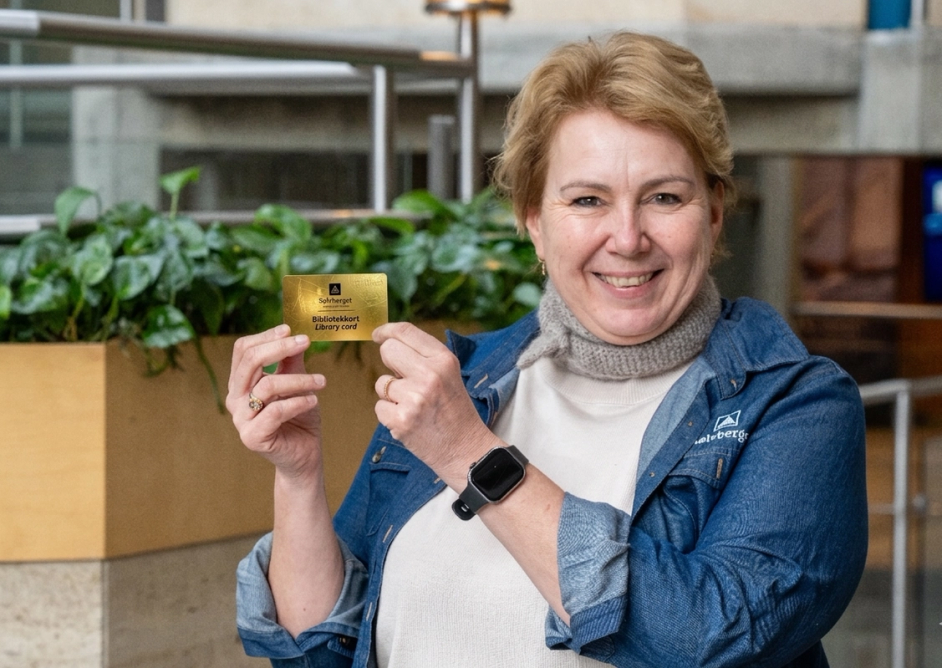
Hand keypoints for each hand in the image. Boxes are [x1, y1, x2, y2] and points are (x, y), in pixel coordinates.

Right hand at [226, 324, 325, 481]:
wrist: (305, 455)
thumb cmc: (300, 417)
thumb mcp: (298, 384)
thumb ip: (292, 362)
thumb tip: (296, 334)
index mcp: (241, 383)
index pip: (243, 350)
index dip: (266, 336)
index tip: (291, 329)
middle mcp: (235, 399)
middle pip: (249, 362)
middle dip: (279, 348)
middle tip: (305, 342)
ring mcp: (241, 419)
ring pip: (267, 386)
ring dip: (299, 380)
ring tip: (321, 381)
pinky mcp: (252, 437)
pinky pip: (275, 411)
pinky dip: (298, 402)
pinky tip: (314, 400)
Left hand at [372, 322, 496, 482]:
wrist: (466, 450)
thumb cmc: (456, 412)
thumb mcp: (450, 375)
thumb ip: (424, 357)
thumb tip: (389, 341)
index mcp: (444, 360)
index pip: (406, 332)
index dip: (387, 330)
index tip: (378, 334)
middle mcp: (429, 375)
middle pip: (388, 351)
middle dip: (389, 362)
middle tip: (402, 378)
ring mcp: (414, 398)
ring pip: (381, 383)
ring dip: (392, 394)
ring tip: (414, 407)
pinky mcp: (401, 420)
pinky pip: (379, 406)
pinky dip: (390, 414)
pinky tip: (409, 421)